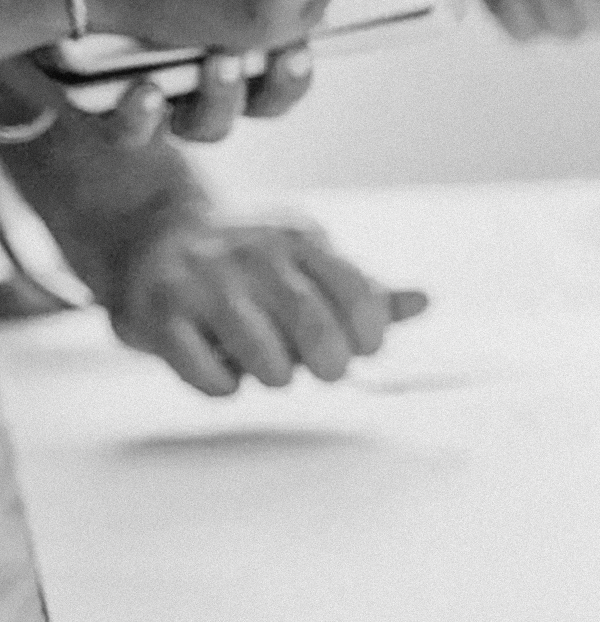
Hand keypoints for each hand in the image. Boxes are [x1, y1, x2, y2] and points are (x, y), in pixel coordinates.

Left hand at [0, 45, 315, 151]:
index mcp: (230, 50)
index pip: (283, 79)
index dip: (296, 74)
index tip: (302, 46)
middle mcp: (200, 84)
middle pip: (257, 108)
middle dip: (274, 88)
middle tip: (275, 54)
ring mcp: (158, 102)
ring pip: (205, 128)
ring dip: (221, 100)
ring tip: (218, 60)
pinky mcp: (106, 113)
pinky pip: (132, 134)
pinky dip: (143, 117)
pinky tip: (147, 88)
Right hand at [109, 218, 428, 394]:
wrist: (151, 235)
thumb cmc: (253, 270)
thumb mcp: (312, 268)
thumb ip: (367, 294)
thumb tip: (425, 301)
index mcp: (300, 242)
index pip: (358, 297)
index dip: (370, 337)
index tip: (362, 349)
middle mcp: (253, 255)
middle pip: (315, 329)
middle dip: (330, 364)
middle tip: (325, 369)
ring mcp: (203, 282)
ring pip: (266, 359)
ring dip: (277, 376)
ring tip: (270, 365)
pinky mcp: (159, 313)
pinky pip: (210, 376)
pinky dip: (224, 385)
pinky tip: (223, 368)